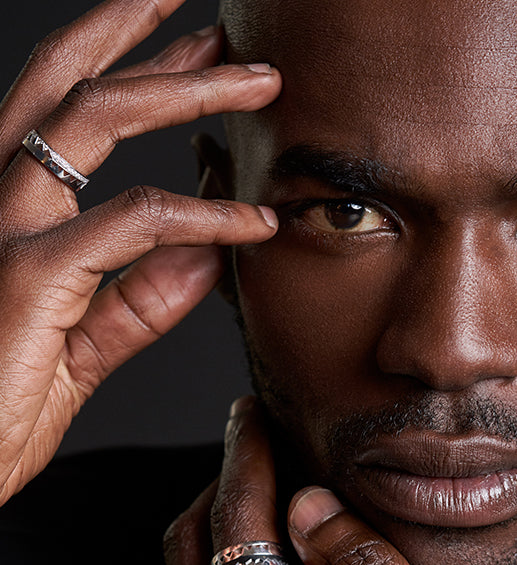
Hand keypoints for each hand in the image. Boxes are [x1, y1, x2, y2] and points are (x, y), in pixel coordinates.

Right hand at [0, 0, 280, 503]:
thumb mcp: (83, 349)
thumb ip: (140, 303)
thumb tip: (208, 255)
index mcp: (13, 218)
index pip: (66, 113)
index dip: (129, 68)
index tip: (195, 53)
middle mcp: (0, 206)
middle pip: (71, 86)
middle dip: (147, 41)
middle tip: (224, 27)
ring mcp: (8, 234)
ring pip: (96, 122)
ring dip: (186, 91)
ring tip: (259, 81)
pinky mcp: (29, 277)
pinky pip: (132, 224)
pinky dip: (202, 217)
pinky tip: (256, 222)